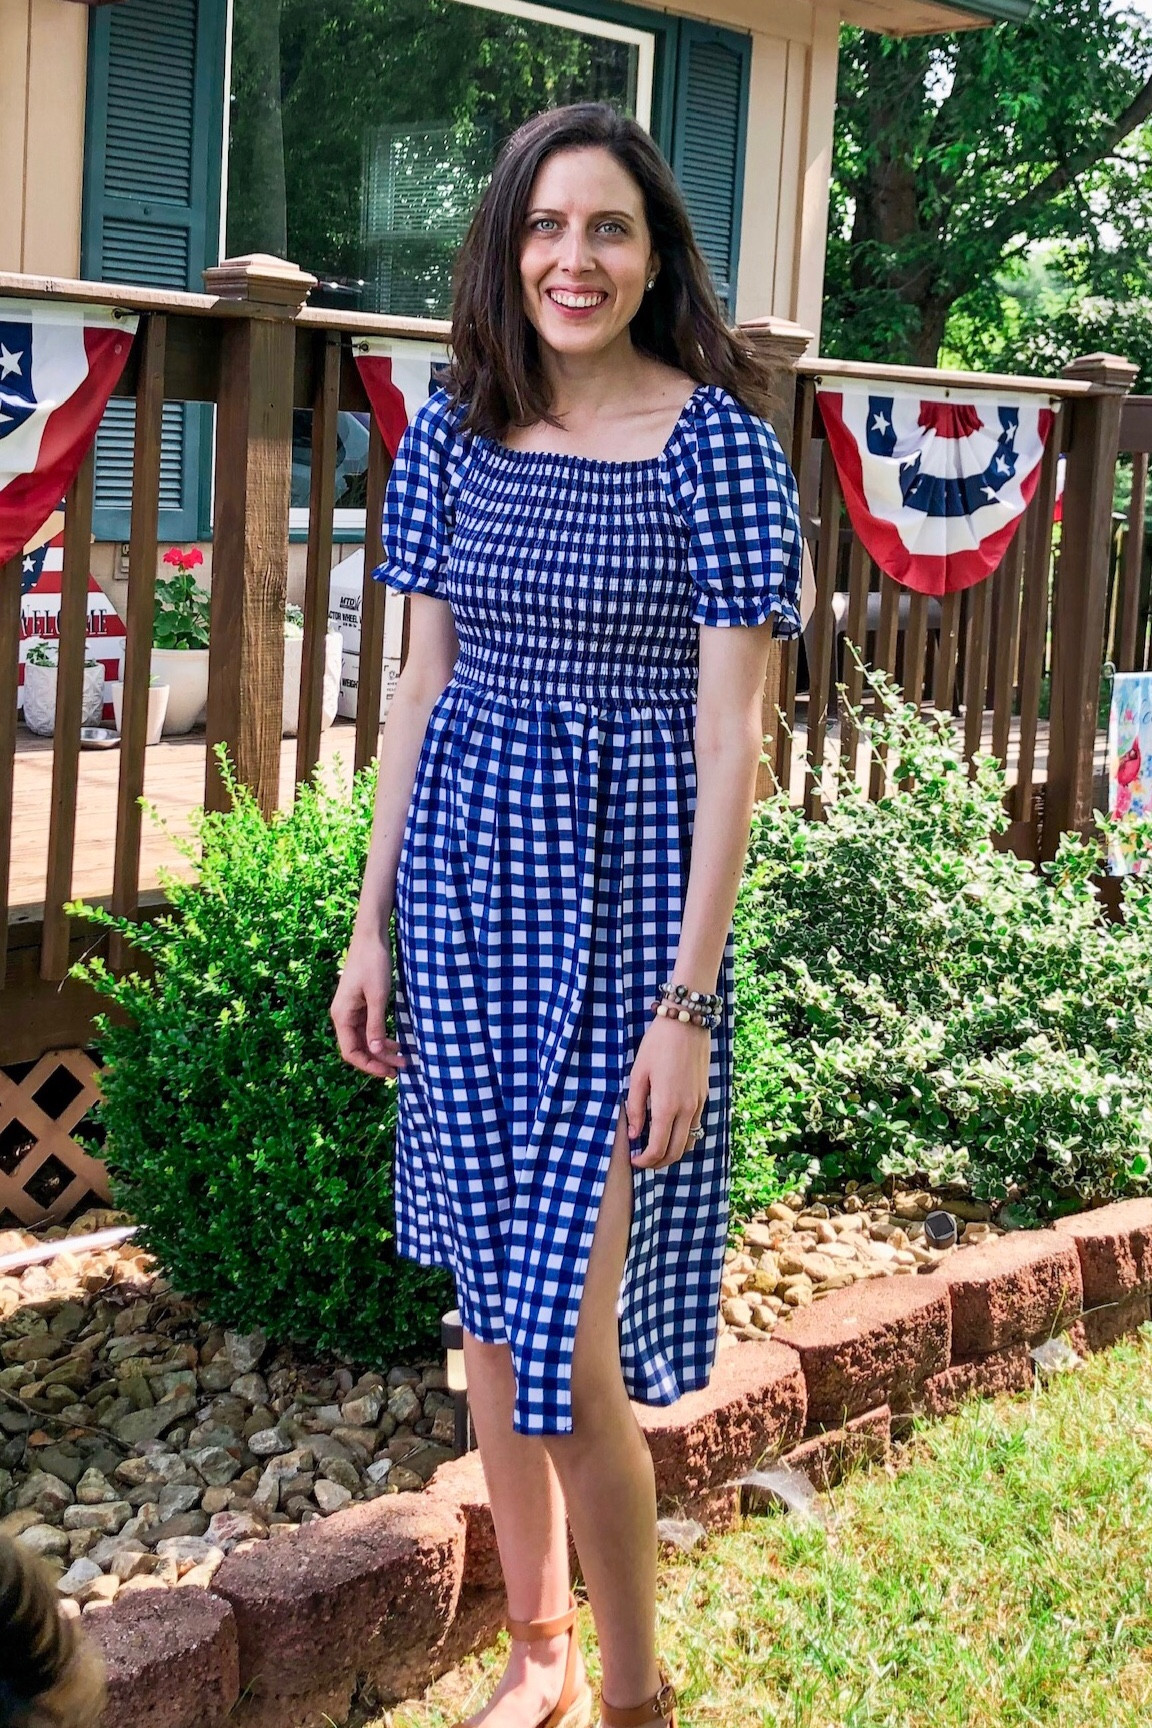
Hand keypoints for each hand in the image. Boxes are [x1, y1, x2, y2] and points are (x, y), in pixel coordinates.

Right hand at [330, 931, 406, 1080]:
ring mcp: (351, 1010)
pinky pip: (369, 1028)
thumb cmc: (373, 963)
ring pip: (365, 1040)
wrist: (371, 937)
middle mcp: (343, 1016)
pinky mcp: (360, 1004)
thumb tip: (376, 1052)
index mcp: (341, 1016)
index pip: (351, 1052)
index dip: (369, 1065)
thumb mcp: (377, 996)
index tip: (389, 1072)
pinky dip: (381, 1037)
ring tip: (403, 1058)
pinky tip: (396, 1042)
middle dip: (378, 1060)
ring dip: (382, 1051)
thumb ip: (376, 1025)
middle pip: (358, 1048)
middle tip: (402, 1068)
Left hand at [625, 1015, 710, 1169]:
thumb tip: (633, 1134)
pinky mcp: (704, 1096)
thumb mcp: (638, 1073)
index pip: (658, 1148)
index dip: (645, 1161)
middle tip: (644, 1161)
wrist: (687, 1022)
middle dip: (659, 1162)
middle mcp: (687, 1109)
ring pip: (690, 1141)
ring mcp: (699, 1103)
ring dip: (673, 1151)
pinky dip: (683, 1136)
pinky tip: (669, 1129)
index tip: (634, 1161)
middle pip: (676, 1152)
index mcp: (667, 1106)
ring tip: (656, 1148)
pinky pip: (696, 1125)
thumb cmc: (657, 1045)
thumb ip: (635, 1106)